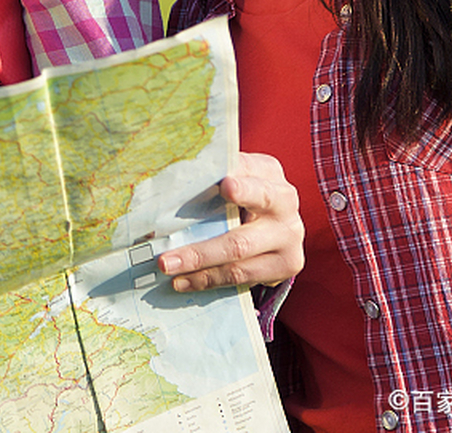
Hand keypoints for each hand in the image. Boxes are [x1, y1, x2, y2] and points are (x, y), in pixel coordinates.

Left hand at [157, 151, 303, 292]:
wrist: (275, 218)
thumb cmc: (239, 190)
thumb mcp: (230, 174)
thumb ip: (207, 178)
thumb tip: (162, 188)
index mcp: (267, 171)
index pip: (248, 175)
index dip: (240, 185)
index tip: (225, 187)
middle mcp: (285, 202)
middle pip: (241, 230)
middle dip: (201, 247)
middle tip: (166, 257)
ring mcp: (289, 236)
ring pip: (238, 256)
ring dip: (198, 265)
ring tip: (166, 267)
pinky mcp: (287, 264)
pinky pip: (243, 276)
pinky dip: (209, 279)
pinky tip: (183, 281)